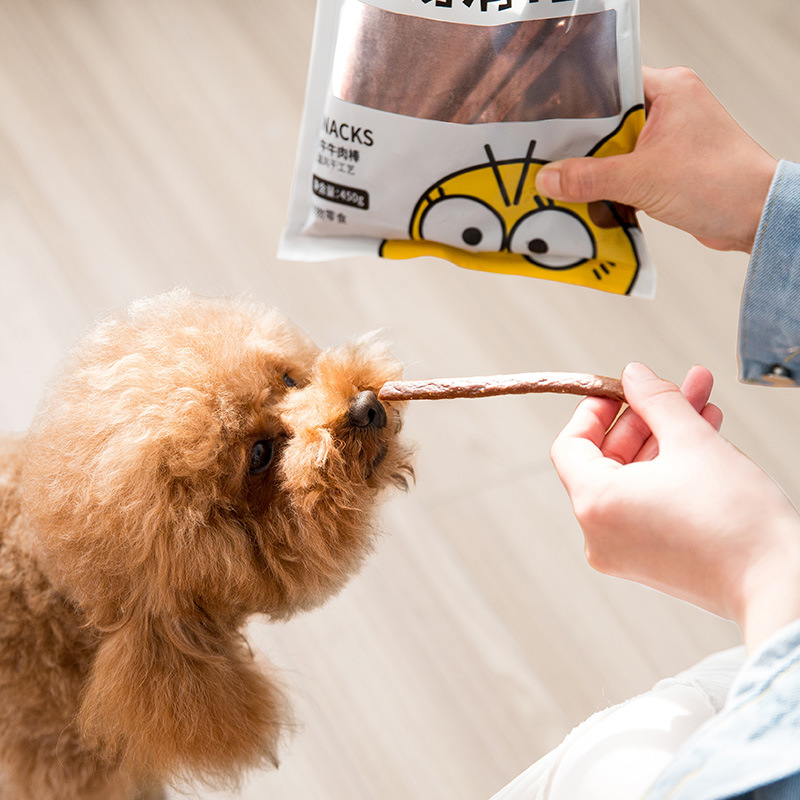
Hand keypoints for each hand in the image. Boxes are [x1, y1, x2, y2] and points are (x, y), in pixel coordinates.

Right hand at [535, 67, 777, 252]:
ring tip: (560, 180)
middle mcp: (670, 107)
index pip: (609, 83)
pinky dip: (610, 185)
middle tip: (546, 157)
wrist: (753, 218)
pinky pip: (627, 170)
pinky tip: (587, 198)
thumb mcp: (641, 179)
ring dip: (594, 169)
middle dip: (579, 143)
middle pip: (608, 120)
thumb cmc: (716, 183)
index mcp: (668, 89)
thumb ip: (589, 178)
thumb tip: (546, 179)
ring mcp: (670, 138)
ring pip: (616, 148)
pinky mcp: (669, 166)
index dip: (576, 102)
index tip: (545, 121)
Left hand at [550, 363, 799, 650]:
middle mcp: (599, 532)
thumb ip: (657, 400)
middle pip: (607, 459)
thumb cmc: (735, 523)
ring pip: (634, 478)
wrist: (776, 585)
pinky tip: (703, 440)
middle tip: (679, 387)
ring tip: (702, 405)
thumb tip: (634, 375)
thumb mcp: (692, 441)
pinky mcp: (649, 560)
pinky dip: (669, 472)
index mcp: (594, 504)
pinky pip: (647, 503)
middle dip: (647, 418)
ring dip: (666, 439)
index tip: (620, 389)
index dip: (594, 410)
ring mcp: (622, 549)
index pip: (571, 445)